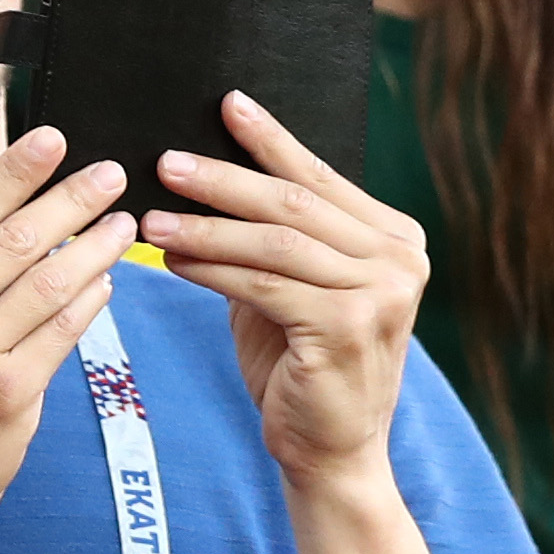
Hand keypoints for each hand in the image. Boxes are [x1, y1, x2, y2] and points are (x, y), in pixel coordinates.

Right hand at [0, 130, 134, 553]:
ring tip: (124, 224)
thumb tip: (13, 228)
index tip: (51, 139)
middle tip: (110, 173)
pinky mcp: (6, 394)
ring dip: (95, 247)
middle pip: (13, 239)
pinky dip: (90, 301)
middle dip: (70, 198)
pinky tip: (108, 284)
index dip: (14, 172)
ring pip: (48, 282)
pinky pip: (61, 333)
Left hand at [142, 91, 427, 483]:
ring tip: (152, 215)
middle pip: (294, 204)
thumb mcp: (291, 287)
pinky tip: (172, 258)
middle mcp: (401, 259)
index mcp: (394, 238)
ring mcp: (382, 294)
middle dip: (224, 178)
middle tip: (165, 160)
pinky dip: (212, 268)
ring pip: (275, 243)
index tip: (226, 103)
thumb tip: (204, 174)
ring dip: (206, 225)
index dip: (270, 140)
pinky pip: (263, 285)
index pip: (319, 177)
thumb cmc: (301, 363)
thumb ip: (271, 237)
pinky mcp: (348, 327)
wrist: (331, 450)